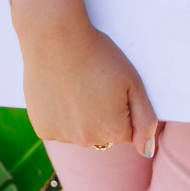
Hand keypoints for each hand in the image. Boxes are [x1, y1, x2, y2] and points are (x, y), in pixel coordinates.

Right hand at [18, 17, 157, 156]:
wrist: (56, 39)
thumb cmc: (98, 55)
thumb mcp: (133, 81)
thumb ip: (145, 119)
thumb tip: (146, 151)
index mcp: (113, 131)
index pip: (127, 132)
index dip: (123, 107)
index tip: (112, 87)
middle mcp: (88, 140)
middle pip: (102, 134)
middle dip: (102, 114)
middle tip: (93, 83)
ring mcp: (63, 137)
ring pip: (78, 131)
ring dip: (79, 115)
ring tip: (75, 84)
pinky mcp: (42, 129)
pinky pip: (57, 127)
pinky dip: (59, 114)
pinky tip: (58, 90)